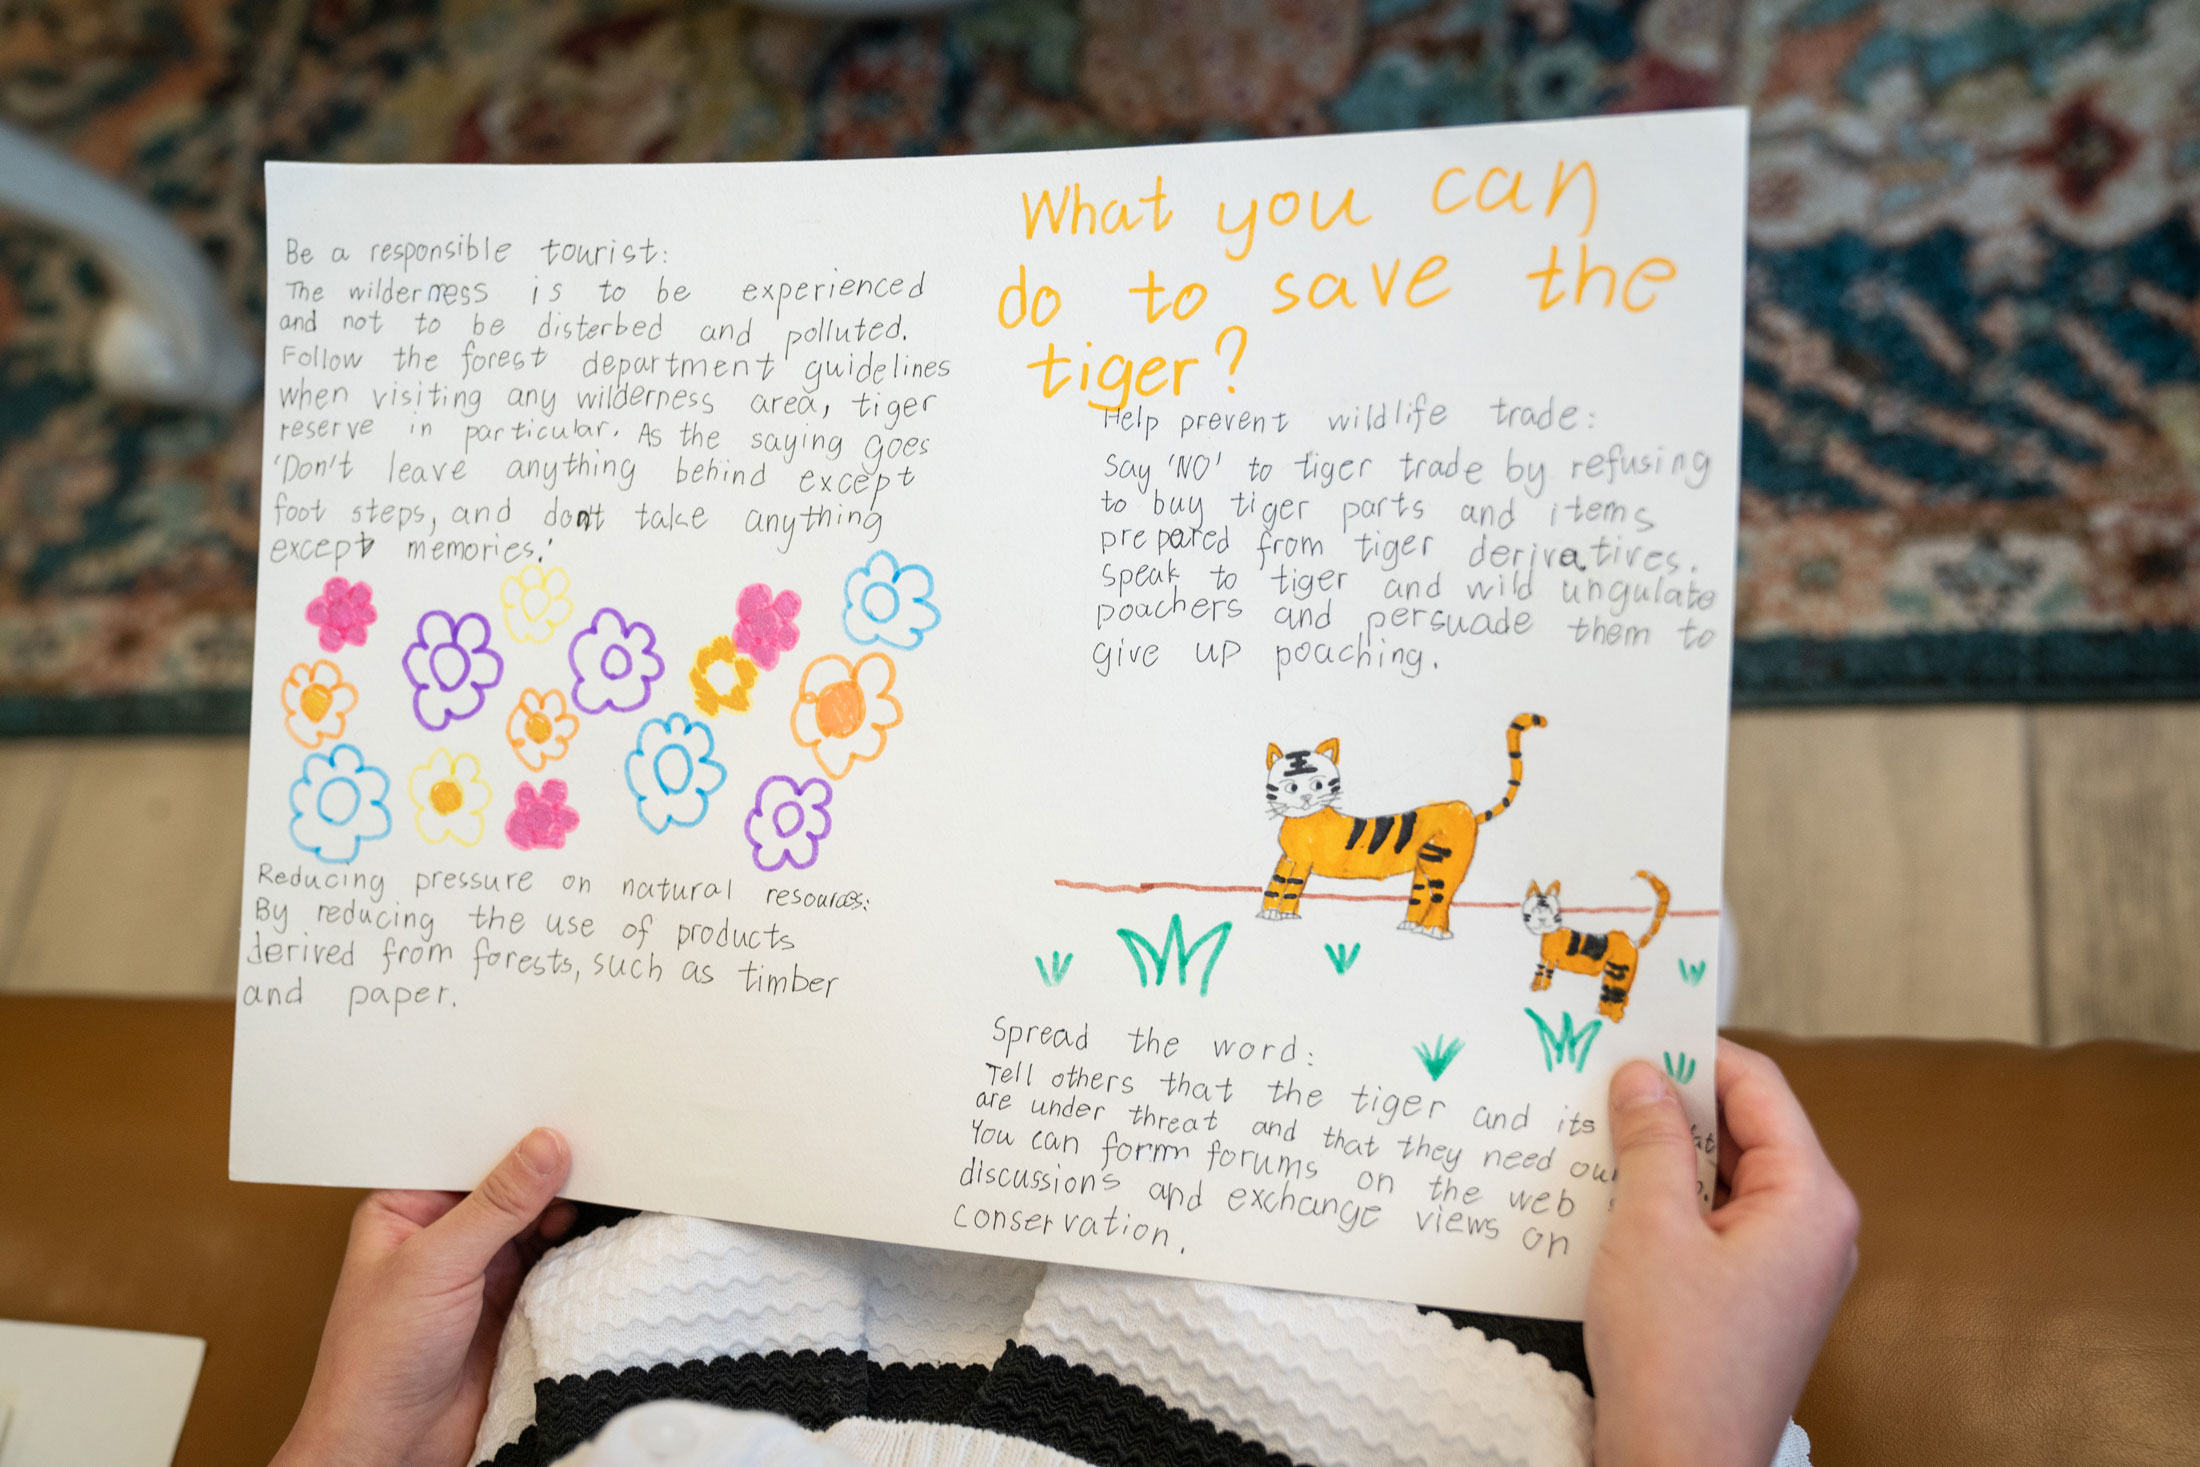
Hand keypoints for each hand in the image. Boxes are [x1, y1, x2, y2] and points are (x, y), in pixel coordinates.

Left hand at [273, 1129, 574, 1466]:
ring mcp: (480, 1269)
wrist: (392, 1448)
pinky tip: (596, 1228)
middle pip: (507, 1184)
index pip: (466, 1153)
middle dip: (546, 1167)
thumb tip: (544, 1146)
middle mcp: (444, 1234)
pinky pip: (554, 1262)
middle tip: (594, 1140)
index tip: (558, 1107)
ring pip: (534, 1221)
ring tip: (605, 1179)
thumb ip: (497, 1203)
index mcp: (406, 1209)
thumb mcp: (436, 1263)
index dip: (509, 1131)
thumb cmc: (374, 1360)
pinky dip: (576, 1247)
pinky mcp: (513, 1302)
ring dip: (565, 1206)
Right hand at [1586, 1040, 1858, 1466]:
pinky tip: (1616, 1193)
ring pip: (1727, 1176)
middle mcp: (1815, 1227)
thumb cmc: (1675, 1360)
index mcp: (1810, 1199)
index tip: (1638, 1028)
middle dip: (1677, 1102)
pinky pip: (1717, 1220)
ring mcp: (1789, 1266)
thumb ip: (1651, 1141)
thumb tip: (1644, 1077)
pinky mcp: (1758, 1296)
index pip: (1759, 1088)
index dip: (1697, 1051)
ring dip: (1667, 1153)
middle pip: (1746, 1130)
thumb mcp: (1649, 1228)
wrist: (1680, 1465)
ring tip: (1601, 1131)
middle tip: (1606, 1074)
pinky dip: (1671, 1199)